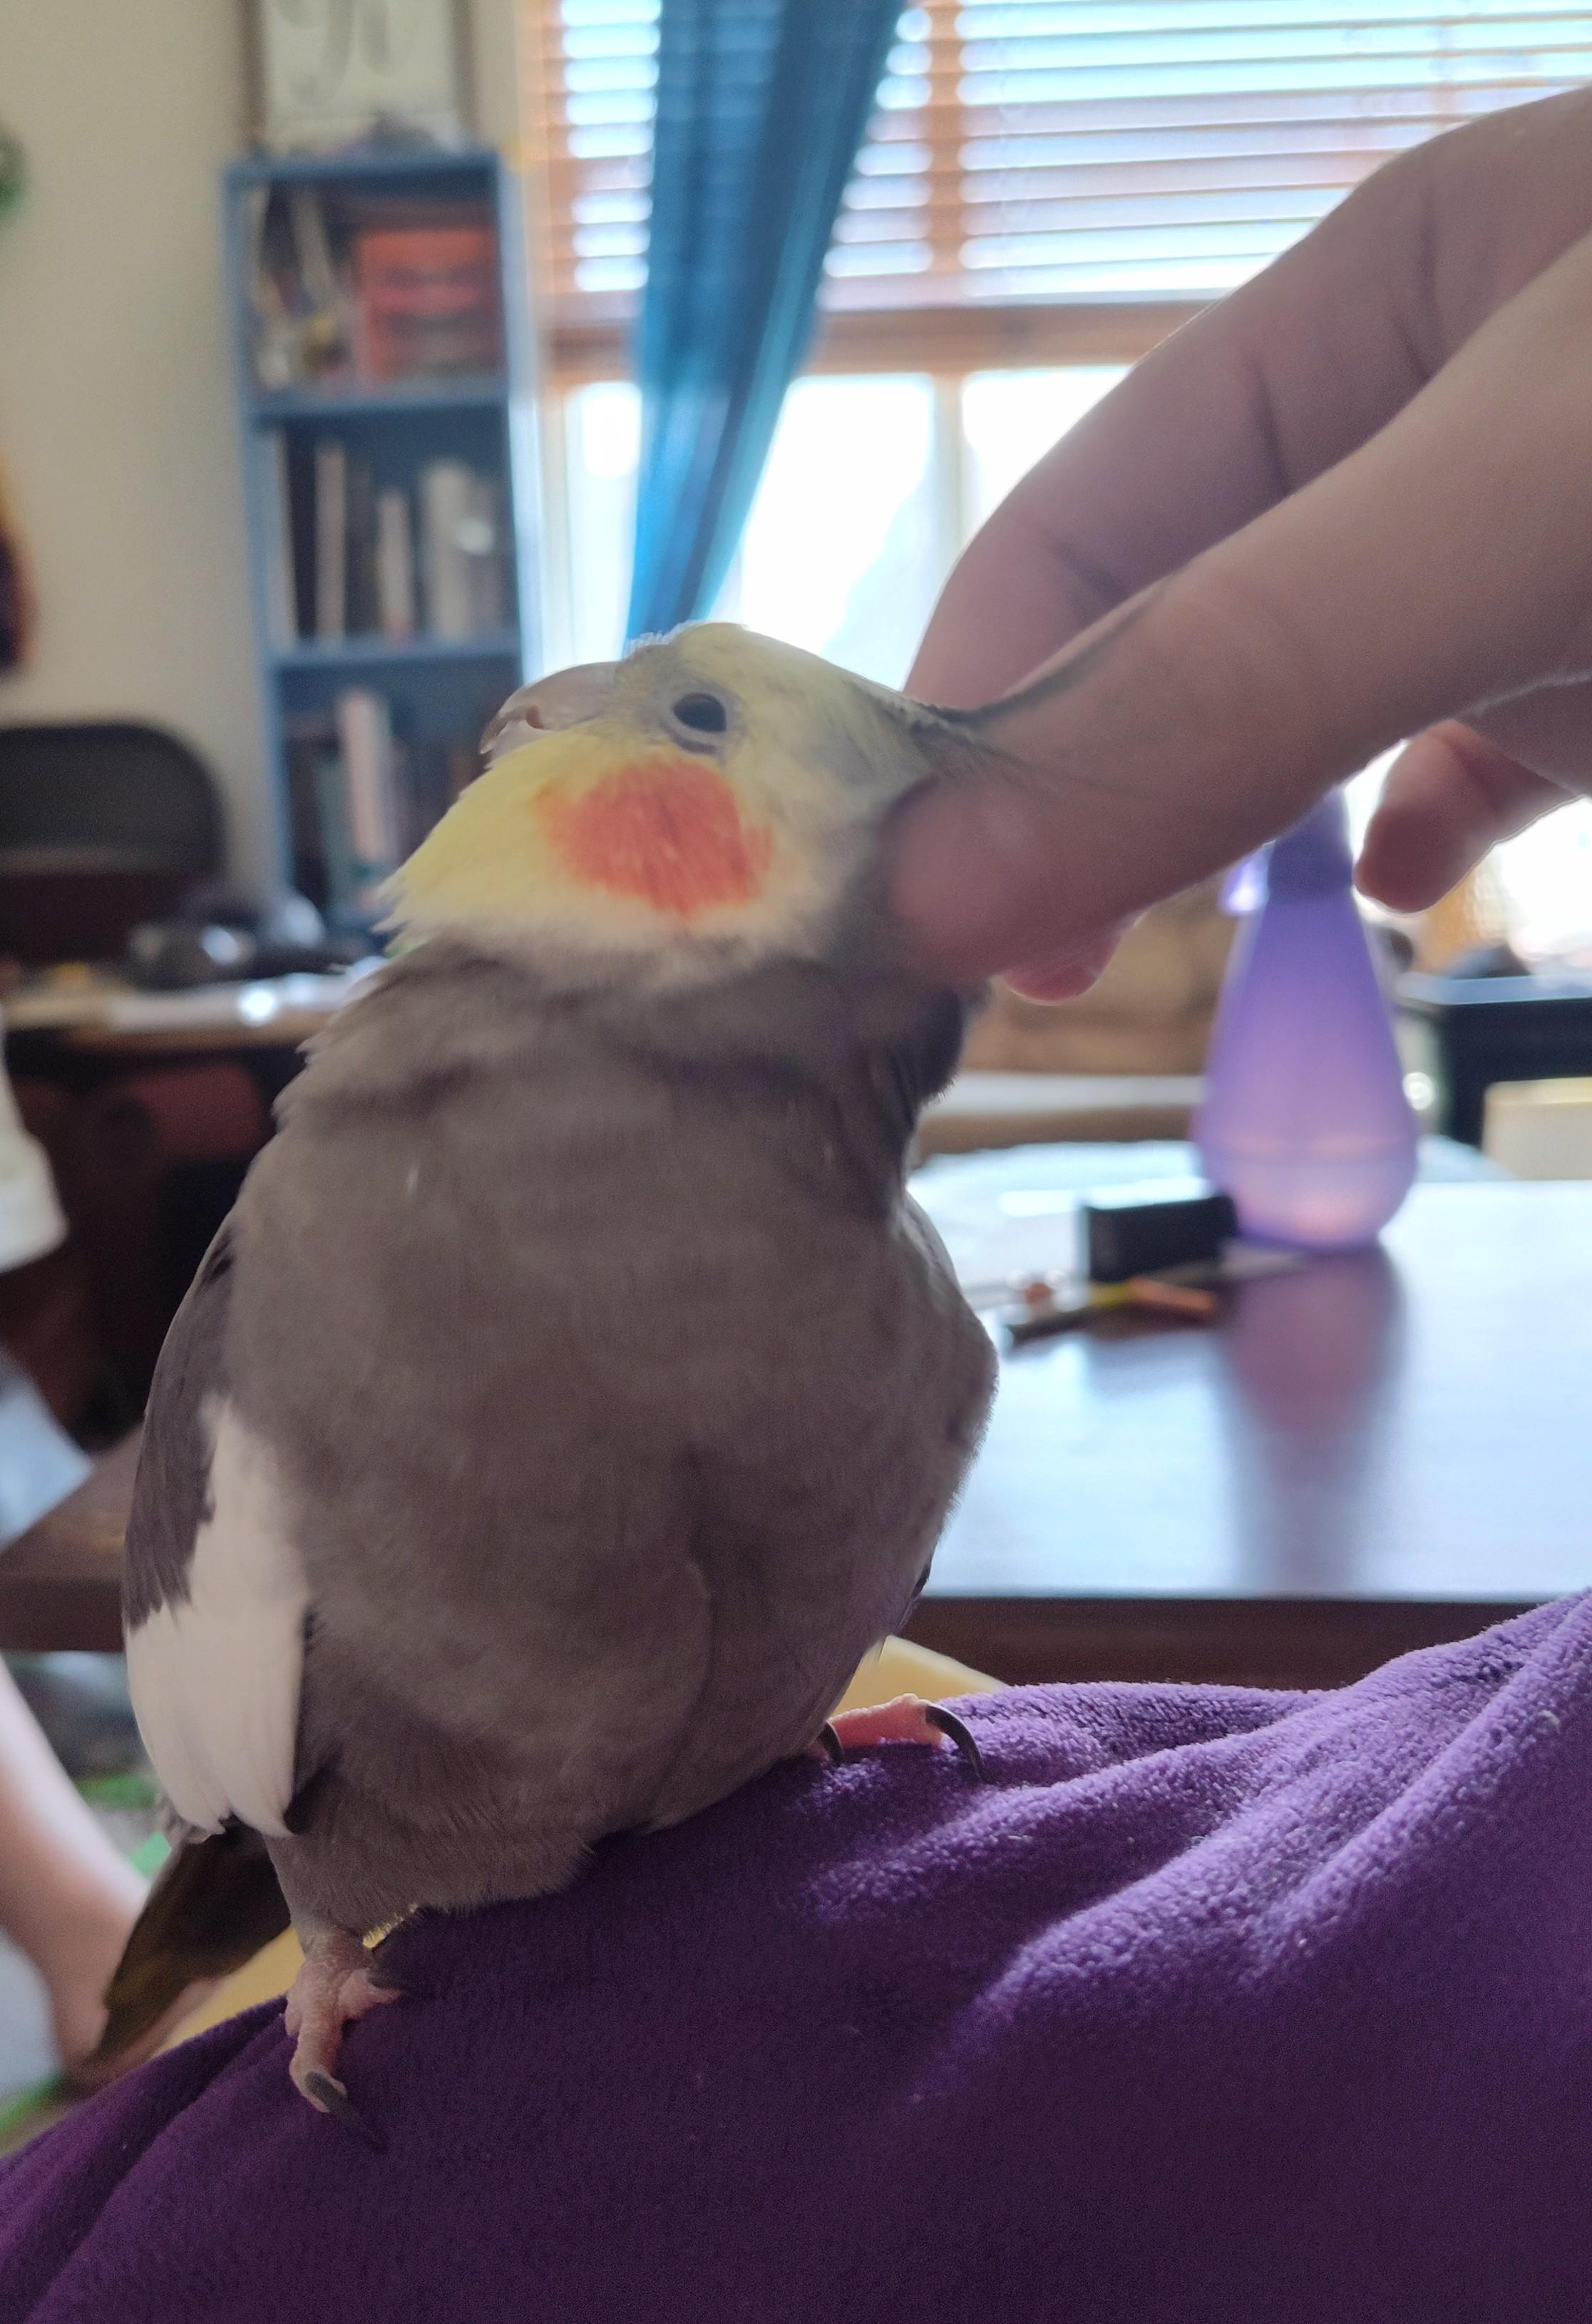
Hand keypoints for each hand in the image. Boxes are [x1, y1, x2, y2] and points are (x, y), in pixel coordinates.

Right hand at [891, 90, 1591, 988]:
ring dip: (1220, 817)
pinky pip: (1491, 754)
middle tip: (1009, 967)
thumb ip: (1236, 676)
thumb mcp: (1515, 507)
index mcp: (1381, 294)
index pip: (1090, 515)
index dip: (972, 702)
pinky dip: (1422, 823)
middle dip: (1083, 784)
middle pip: (1189, 623)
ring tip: (1119, 949)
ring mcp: (1550, 549)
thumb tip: (931, 885)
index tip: (909, 899)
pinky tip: (1392, 882)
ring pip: (1328, 703)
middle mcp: (1451, 417)